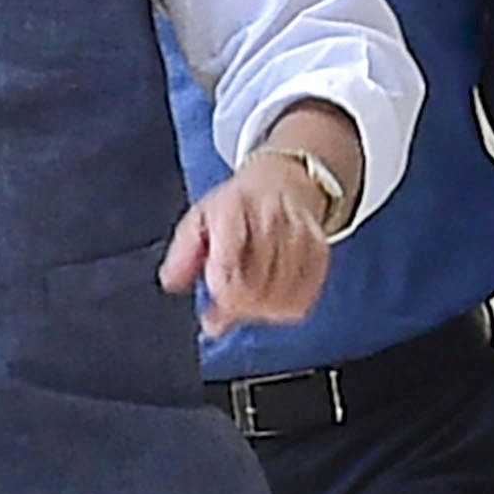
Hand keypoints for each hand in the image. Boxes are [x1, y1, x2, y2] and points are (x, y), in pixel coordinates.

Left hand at [160, 151, 335, 329]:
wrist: (282, 183)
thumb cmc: (237, 207)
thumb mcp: (198, 221)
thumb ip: (181, 255)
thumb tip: (172, 284)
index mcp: (234, 209)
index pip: (228, 268)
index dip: (220, 294)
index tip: (214, 300)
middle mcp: (270, 220)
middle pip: (253, 290)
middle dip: (236, 307)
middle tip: (227, 303)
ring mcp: (299, 236)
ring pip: (279, 300)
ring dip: (260, 311)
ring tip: (249, 297)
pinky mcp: (320, 252)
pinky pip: (302, 300)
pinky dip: (285, 309)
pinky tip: (272, 297)